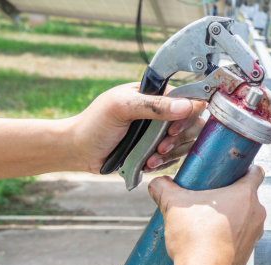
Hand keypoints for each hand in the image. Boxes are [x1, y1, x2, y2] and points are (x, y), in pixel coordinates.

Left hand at [68, 82, 206, 173]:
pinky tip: (148, 164)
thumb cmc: (95, 124)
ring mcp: (160, 132)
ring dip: (170, 154)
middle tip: (161, 147)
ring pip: (185, 144)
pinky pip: (174, 158)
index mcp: (155, 94)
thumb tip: (186, 106)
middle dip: (178, 140)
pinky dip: (164, 163)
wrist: (79, 150)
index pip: (188, 101)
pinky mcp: (157, 150)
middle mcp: (162, 112)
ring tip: (150, 159)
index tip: (171, 131)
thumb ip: (153, 105)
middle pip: (192, 125)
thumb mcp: (122, 107)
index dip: (186, 118)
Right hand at [147, 165, 266, 264]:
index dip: (244, 168)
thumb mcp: (174, 206)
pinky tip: (211, 237)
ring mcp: (255, 233)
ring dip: (231, 215)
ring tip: (207, 219)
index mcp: (246, 194)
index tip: (230, 170)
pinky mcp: (249, 250)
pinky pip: (242, 234)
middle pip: (247, 195)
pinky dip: (230, 233)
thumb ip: (164, 188)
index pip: (255, 172)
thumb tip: (157, 183)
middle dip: (230, 194)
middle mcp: (256, 212)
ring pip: (245, 216)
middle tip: (209, 197)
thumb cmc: (196, 240)